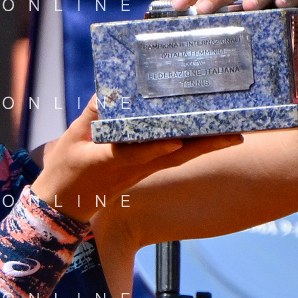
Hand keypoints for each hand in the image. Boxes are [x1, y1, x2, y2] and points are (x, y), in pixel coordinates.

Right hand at [32, 95, 241, 222]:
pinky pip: (172, 160)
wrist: (63, 207)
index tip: (175, 141)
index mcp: (106, 161)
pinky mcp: (144, 173)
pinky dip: (192, 148)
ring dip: (206, 147)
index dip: (155, 148)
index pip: (133, 155)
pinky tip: (210, 138)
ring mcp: (140, 173)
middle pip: (172, 157)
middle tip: (234, 134)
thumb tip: (109, 90)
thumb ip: (91, 114)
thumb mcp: (70, 138)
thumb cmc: (64, 170)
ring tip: (234, 135)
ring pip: (177, 159)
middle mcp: (130, 169)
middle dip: (203, 145)